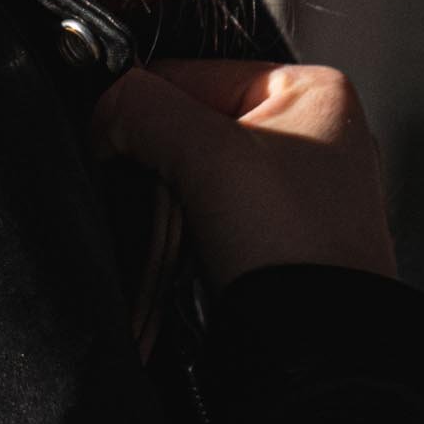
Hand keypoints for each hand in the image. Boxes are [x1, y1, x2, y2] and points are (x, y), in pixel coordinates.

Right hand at [91, 60, 396, 286]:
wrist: (318, 351)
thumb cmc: (290, 248)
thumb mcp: (208, 155)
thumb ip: (145, 110)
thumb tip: (105, 106)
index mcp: (312, 90)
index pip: (194, 73)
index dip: (143, 107)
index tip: (109, 142)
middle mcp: (313, 135)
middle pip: (193, 128)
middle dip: (160, 166)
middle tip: (153, 202)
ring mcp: (299, 195)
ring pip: (198, 180)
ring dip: (170, 211)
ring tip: (176, 241)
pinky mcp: (279, 246)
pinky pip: (211, 224)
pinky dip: (187, 242)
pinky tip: (188, 260)